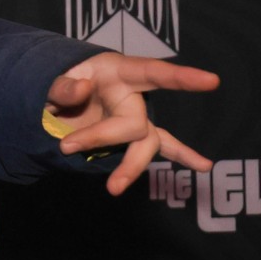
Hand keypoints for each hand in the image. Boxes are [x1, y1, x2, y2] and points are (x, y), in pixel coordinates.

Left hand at [46, 51, 219, 195]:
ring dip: (132, 166)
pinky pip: (158, 147)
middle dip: (103, 137)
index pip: (151, 72)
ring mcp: (135, 115)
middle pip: (135, 123)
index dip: (180, 77)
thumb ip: (61, 85)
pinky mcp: (133, 134)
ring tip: (114, 188)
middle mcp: (133, 93)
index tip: (210, 82)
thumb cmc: (57, 80)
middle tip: (65, 146)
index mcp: (117, 71)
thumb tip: (83, 88)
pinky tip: (204, 167)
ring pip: (146, 143)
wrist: (53, 95)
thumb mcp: (50, 78)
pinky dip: (181, 156)